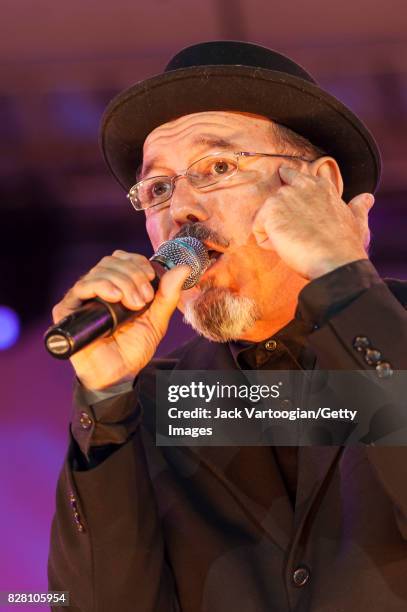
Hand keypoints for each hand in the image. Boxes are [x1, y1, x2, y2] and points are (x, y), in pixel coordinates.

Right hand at [52, 250, 189, 390]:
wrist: (118, 374)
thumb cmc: (134, 347)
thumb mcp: (157, 318)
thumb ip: (168, 294)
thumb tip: (184, 268)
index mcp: (116, 285)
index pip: (122, 258)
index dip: (137, 263)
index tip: (150, 280)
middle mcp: (97, 288)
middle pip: (111, 262)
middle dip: (132, 275)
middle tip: (144, 299)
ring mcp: (82, 298)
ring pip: (99, 272)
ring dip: (122, 282)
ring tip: (133, 304)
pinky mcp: (68, 310)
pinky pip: (81, 287)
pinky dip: (100, 286)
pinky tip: (114, 296)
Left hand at [252, 165, 373, 279]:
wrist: (335, 261)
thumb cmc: (346, 245)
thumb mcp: (357, 221)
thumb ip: (358, 207)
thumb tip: (367, 197)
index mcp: (320, 186)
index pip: (293, 177)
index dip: (289, 193)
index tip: (292, 207)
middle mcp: (300, 186)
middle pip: (275, 199)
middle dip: (278, 217)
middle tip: (296, 234)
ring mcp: (283, 198)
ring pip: (266, 217)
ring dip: (275, 234)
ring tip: (295, 244)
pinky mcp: (269, 213)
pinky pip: (258, 231)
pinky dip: (268, 244)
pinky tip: (286, 248)